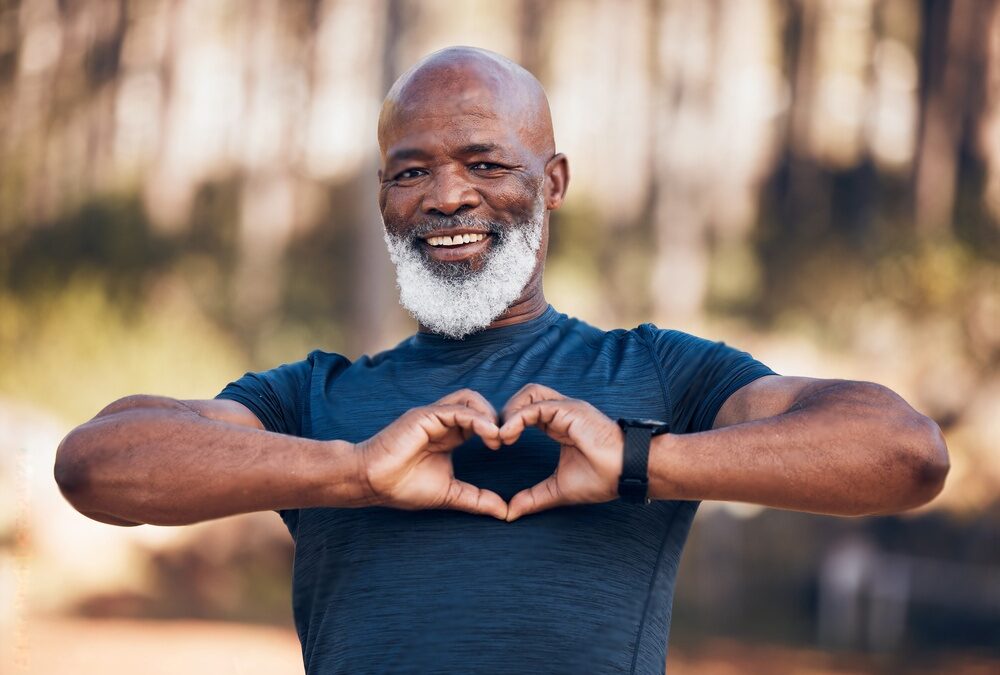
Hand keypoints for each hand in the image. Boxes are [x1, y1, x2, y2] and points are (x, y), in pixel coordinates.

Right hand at [357, 389, 506, 519]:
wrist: (372, 483)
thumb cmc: (403, 487)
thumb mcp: (450, 493)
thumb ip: (477, 499)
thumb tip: (504, 512)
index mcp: (449, 434)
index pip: (480, 419)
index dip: (497, 429)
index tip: (506, 448)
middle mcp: (442, 420)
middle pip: (478, 403)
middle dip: (497, 418)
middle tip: (507, 441)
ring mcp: (433, 416)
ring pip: (470, 399)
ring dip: (489, 415)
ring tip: (497, 438)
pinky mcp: (424, 416)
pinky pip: (457, 409)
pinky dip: (477, 419)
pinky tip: (488, 435)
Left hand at [499, 384, 623, 520]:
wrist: (628, 473)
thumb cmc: (603, 478)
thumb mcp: (558, 489)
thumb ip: (533, 497)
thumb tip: (509, 512)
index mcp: (560, 424)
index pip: (528, 410)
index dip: (510, 423)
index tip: (498, 445)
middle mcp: (563, 412)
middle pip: (527, 395)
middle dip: (506, 411)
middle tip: (495, 437)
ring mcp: (567, 408)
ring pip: (530, 394)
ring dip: (510, 411)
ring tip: (501, 436)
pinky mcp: (570, 410)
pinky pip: (537, 406)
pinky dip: (517, 418)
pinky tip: (508, 436)